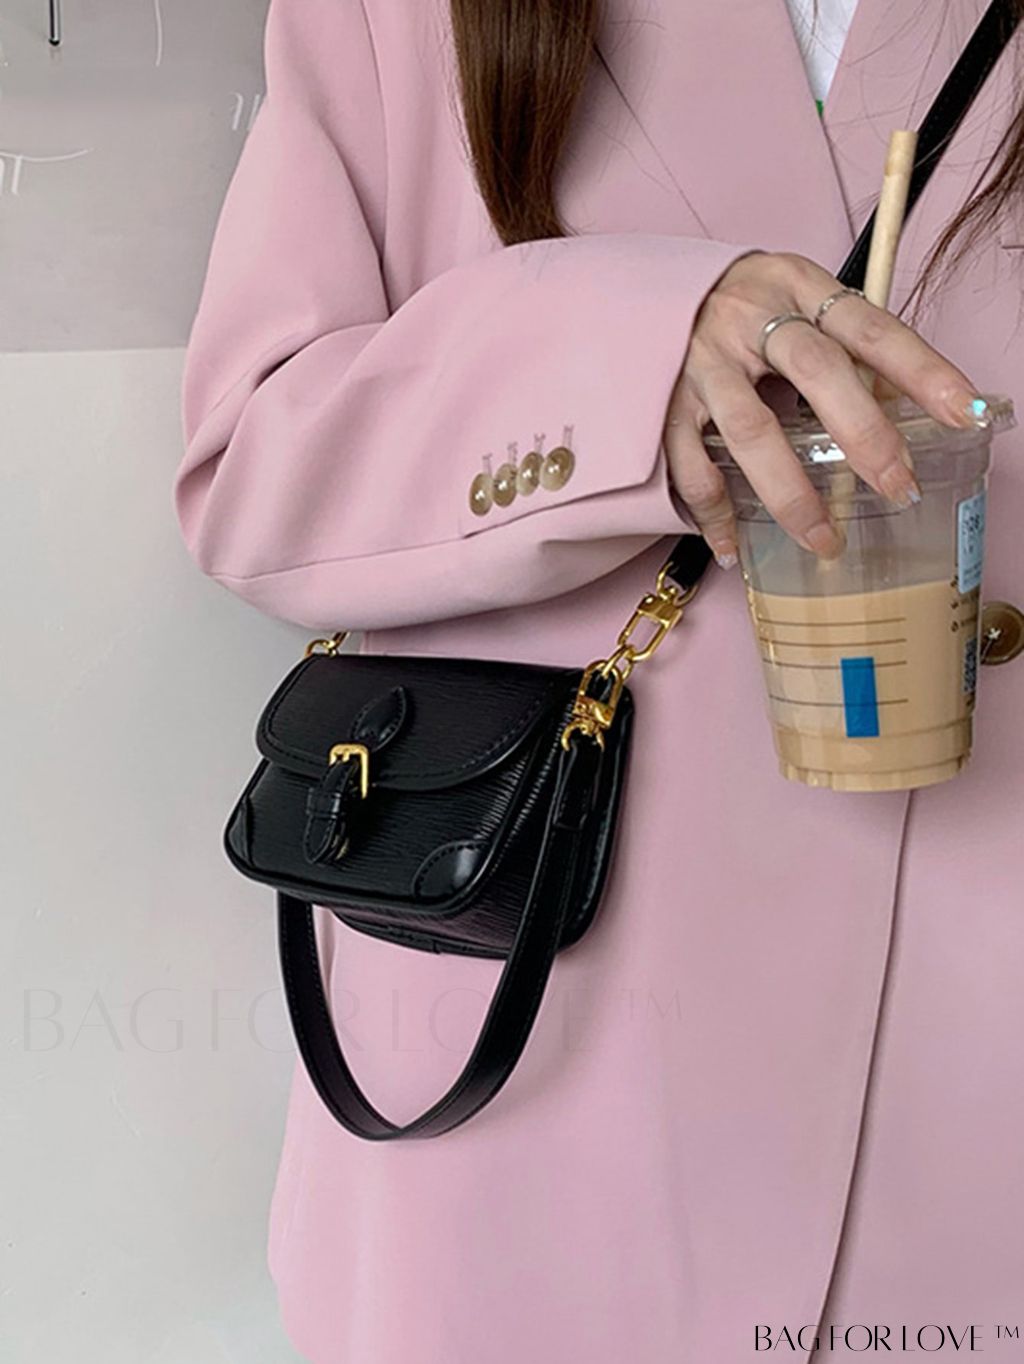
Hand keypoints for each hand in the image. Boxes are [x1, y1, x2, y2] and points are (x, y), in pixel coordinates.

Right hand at [664, 251, 985, 564]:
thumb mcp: (792, 299)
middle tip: (898, 486)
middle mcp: (747, 318)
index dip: (922, 370)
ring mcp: (700, 362)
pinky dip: (714, 513)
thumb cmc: (736, 304)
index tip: (965, 413)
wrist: (638, 291)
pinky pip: (691, 467)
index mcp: (794, 283)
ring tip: (823, 539)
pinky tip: (732, 547)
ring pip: (751, 431)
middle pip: (816, 372)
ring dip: (791, 492)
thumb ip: (837, 346)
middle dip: (864, 434)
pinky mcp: (661, 404)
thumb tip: (899, 412)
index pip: (870, 327)